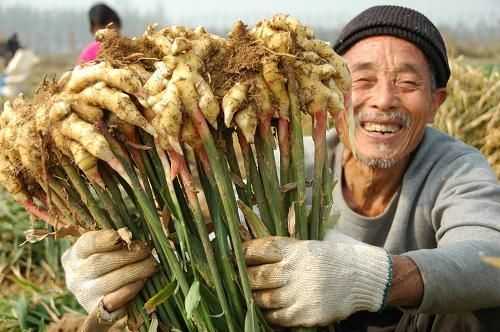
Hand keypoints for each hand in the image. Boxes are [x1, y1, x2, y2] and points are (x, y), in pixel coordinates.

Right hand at [61, 230, 156, 315]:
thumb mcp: (106, 246)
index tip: (119, 236)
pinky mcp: (97, 312)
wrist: (95, 289)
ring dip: (133, 272)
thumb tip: (129, 235)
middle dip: (127, 256)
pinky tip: (141, 282)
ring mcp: (85, 295)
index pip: (87, 244)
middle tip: (147, 250)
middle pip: (99, 264)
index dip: (104, 239)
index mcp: (77, 254)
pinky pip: (112, 303)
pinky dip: (128, 292)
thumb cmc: (106, 259)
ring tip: (151, 265)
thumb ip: (117, 239)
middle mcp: (76, 276)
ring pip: (107, 283)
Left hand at [243, 231, 391, 326]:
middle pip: (256, 276)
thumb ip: (291, 240)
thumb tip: (265, 236)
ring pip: (263, 299)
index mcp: (296, 249)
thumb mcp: (315, 240)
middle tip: (239, 276)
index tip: (237, 253)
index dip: (245, 251)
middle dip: (244, 276)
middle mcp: (295, 271)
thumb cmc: (338, 255)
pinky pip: (277, 317)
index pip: (261, 248)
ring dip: (254, 296)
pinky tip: (266, 308)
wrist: (364, 278)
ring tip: (250, 293)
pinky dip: (268, 313)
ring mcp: (300, 294)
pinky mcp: (306, 314)